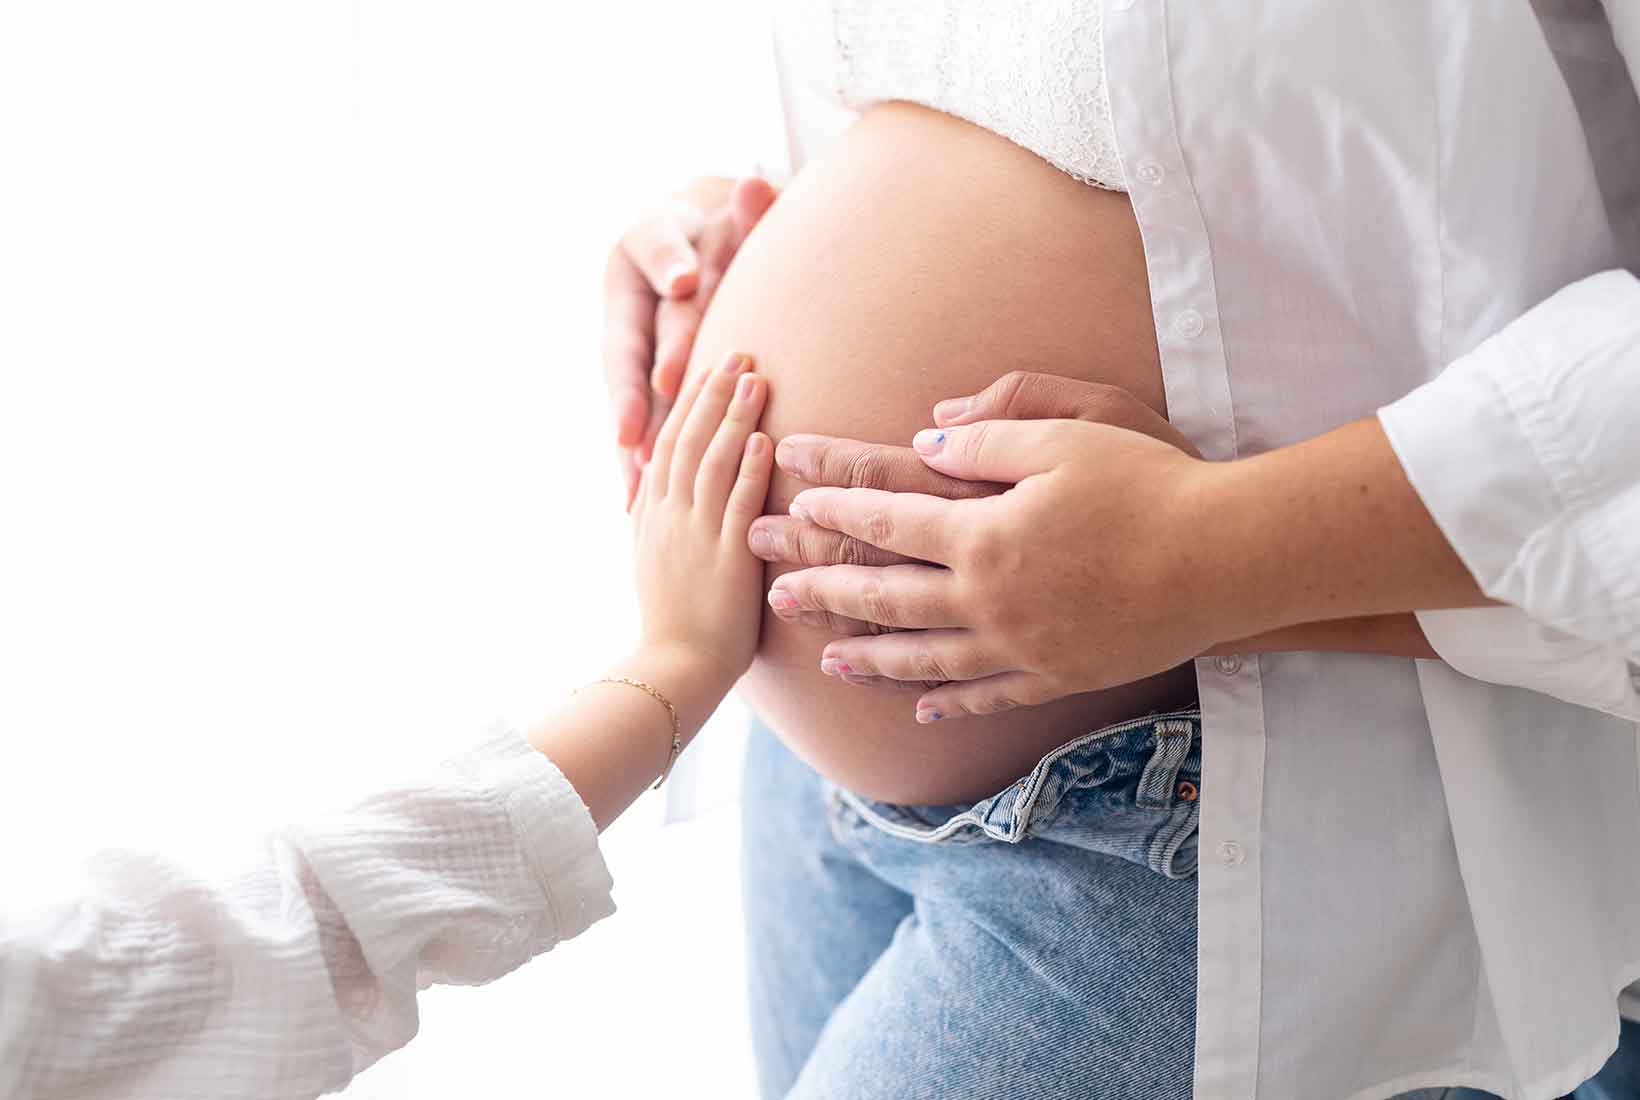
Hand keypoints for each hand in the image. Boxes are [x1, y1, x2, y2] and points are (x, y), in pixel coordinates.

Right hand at [604, 177, 777, 504]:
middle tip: (654, 406)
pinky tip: (634, 495)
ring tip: (634, 466)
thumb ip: (748, 209)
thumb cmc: (722, 226)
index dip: (668, 260)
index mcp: (642, 242)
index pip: (657, 244)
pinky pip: (633, 417)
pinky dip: (635, 456)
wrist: (692, 248)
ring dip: (632, 425)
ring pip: (628, 386)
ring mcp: (629, 336)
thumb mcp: (734, 209)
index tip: (681, 280)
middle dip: (645, 373)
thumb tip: (760, 186)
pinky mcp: (636, 379)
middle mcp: (627, 292)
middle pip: (637, 330)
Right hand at [632, 353, 772, 684]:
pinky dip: (751, 472)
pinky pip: (737, 507)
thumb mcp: (653, 560)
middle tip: (742, 351)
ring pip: (713, 464)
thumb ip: (658, 519)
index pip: (671, 442)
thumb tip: (660, 485)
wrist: (672, 669)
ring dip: (735, 418)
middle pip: (691, 439)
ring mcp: (695, 537)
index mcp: (652, 513)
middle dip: (716, 392)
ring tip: (757, 378)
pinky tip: (767, 441)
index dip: (692, 401)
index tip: (713, 366)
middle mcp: (670, 517)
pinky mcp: (725, 562)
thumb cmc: (672, 622)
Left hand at [767, 418, 1221, 720]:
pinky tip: (920, 706)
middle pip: (888, 595)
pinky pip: (988, 695)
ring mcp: (1021, 645)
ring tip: (826, 663)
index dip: (837, 506)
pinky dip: (949, 702)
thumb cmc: (1151, 481)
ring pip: (926, 657)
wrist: (1225, 557)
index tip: (791, 503)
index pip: (889, 516)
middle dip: (825, 589)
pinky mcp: (1058, 674)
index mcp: (984, 531)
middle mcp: (989, 596)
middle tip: (774, 594)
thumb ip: (989, 436)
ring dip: (870, 658)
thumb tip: (923, 439)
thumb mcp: (1067, 433)